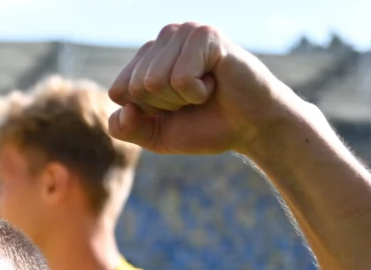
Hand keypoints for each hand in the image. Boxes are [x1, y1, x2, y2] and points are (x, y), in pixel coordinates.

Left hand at [107, 23, 301, 156]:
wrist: (251, 127)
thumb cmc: (205, 126)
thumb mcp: (156, 135)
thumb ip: (126, 129)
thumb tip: (122, 110)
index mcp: (147, 58)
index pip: (118, 91)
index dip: (146, 113)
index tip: (174, 108)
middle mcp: (163, 38)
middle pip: (136, 88)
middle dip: (165, 106)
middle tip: (193, 99)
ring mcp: (184, 32)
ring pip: (154, 82)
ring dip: (182, 99)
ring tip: (204, 90)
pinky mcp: (205, 34)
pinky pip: (180, 78)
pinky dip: (197, 92)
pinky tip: (214, 82)